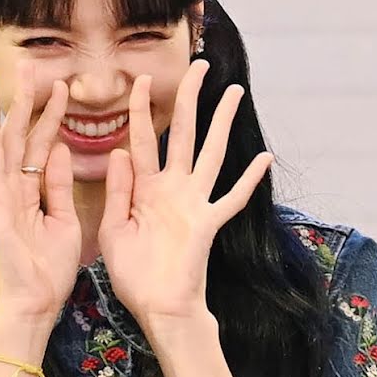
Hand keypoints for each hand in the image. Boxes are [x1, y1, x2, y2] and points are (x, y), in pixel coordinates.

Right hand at [0, 57, 80, 320]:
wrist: (37, 304)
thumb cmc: (50, 269)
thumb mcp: (65, 221)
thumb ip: (60, 186)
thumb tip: (60, 149)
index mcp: (31, 192)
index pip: (40, 145)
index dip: (49, 115)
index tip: (60, 86)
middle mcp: (10, 191)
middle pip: (14, 138)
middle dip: (19, 102)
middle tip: (26, 66)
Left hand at [97, 58, 273, 324]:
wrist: (157, 309)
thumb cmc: (133, 275)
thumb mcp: (113, 230)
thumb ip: (117, 191)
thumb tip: (118, 152)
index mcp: (144, 190)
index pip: (141, 141)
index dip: (140, 110)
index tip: (140, 79)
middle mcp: (172, 189)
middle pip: (182, 134)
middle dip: (189, 99)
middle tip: (198, 66)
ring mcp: (194, 204)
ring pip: (211, 154)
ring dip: (222, 123)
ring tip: (233, 93)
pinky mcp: (209, 223)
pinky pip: (231, 198)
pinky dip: (248, 180)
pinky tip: (263, 158)